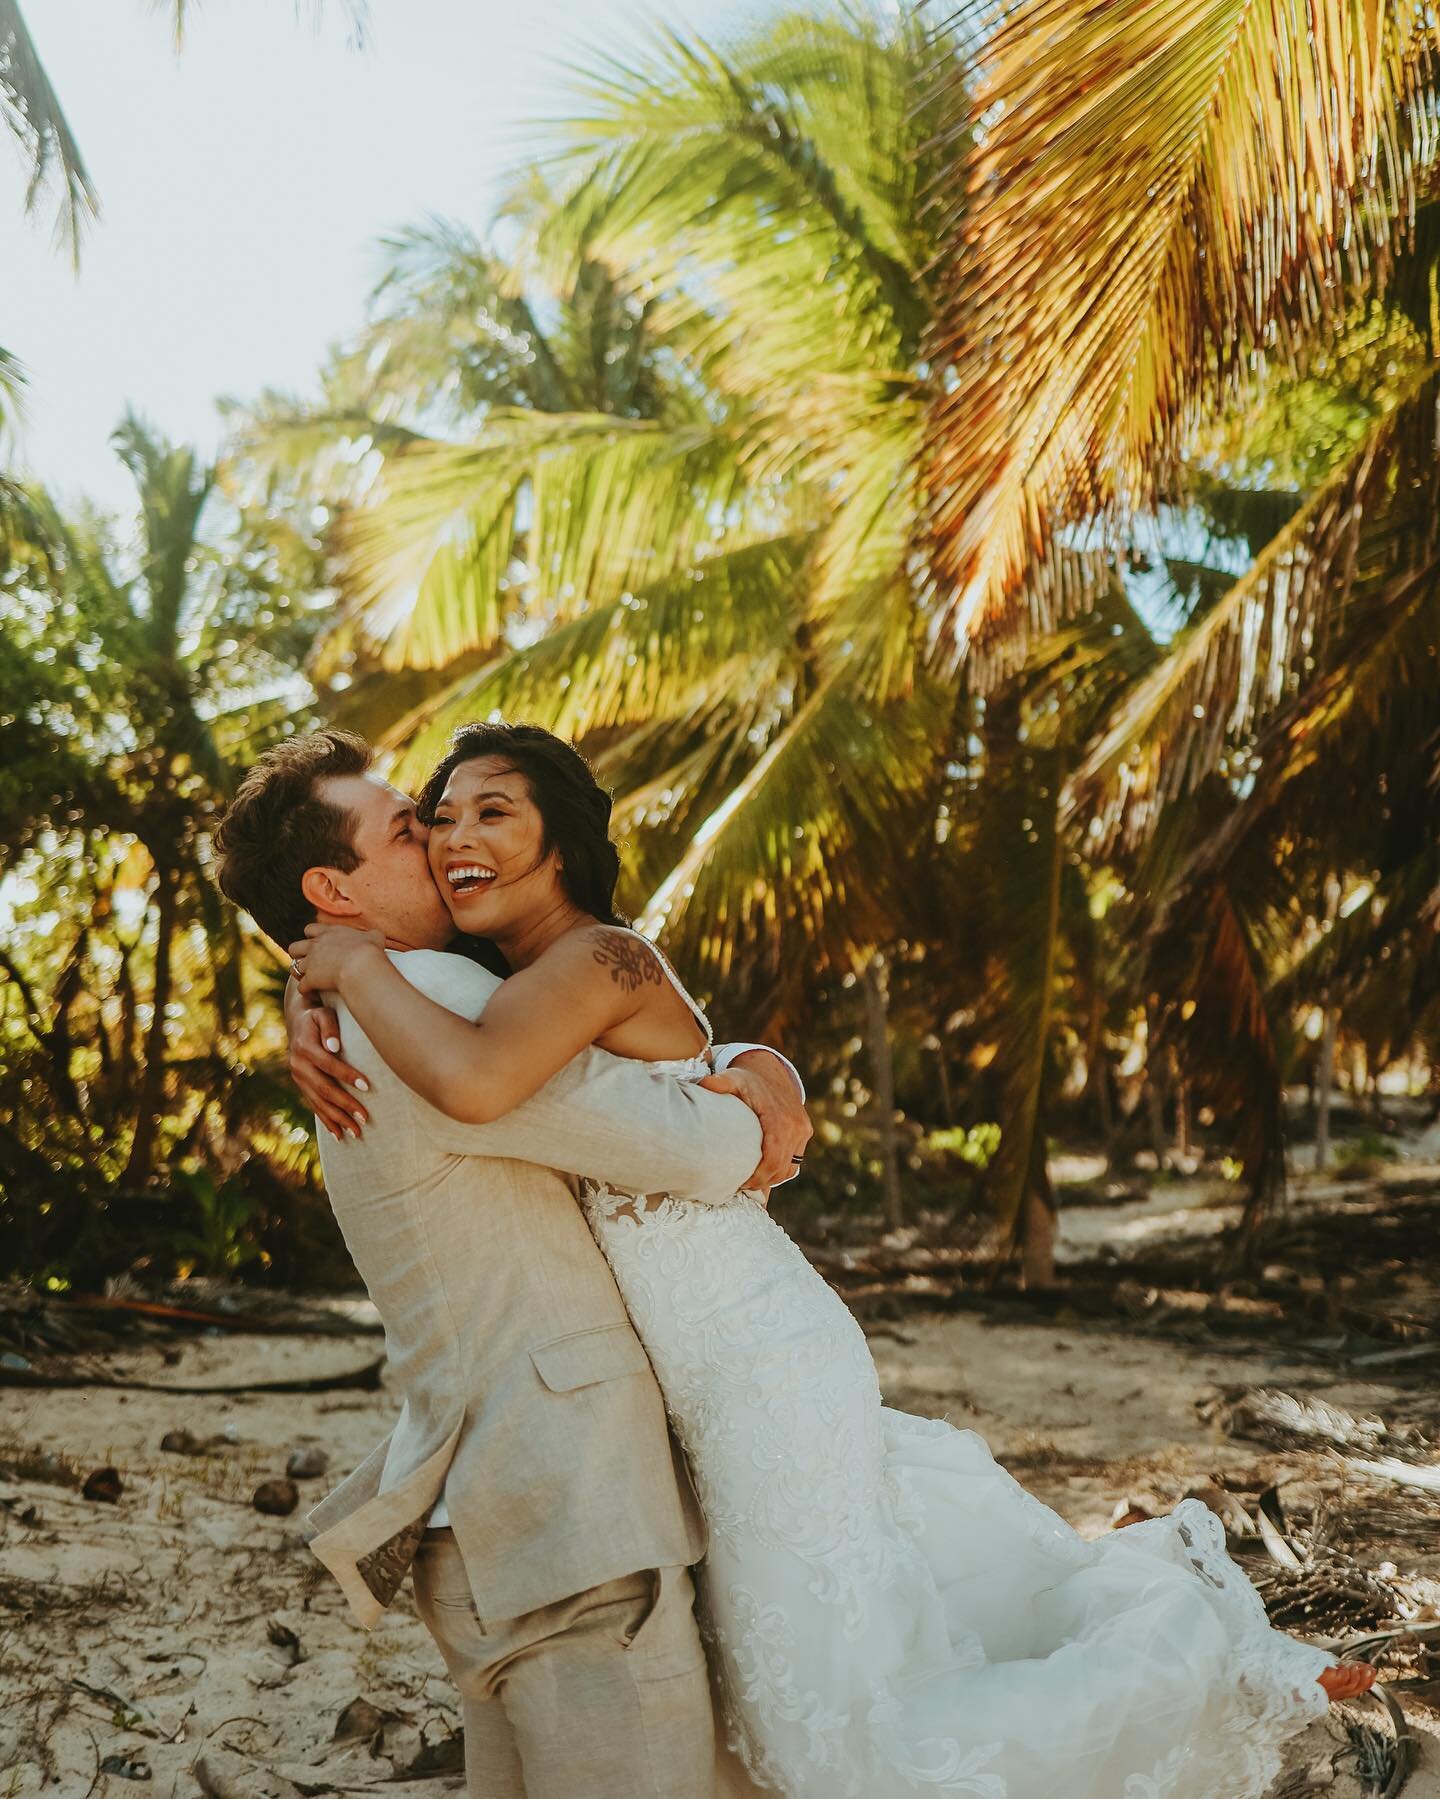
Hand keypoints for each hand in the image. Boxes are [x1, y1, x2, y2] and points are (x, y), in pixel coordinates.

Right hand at [286, 1002, 370, 1140]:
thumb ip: (330, 1027)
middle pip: (324, 1089)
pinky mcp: (301, 1086)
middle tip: (365, 1119)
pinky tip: (339, 1135)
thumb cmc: (318, 1016)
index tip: (367, 1086)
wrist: (298, 1022)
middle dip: (345, 1105)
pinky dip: (326, 1121)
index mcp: (304, 1048)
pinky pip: (314, 1106)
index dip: (347, 1075)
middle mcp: (298, 1066)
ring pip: (319, 1103)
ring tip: (356, 1133)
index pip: (328, 1064)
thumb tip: (334, 1046)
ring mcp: (298, 1078)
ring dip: (338, 1119)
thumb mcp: (323, 1014)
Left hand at [287, 921, 385, 997]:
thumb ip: (371, 934)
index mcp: (329, 933)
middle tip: (309, 962)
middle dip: (298, 954)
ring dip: (300, 974)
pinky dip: (306, 991)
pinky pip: (302, 987)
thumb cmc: (369, 951)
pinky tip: (314, 994)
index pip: (310, 929)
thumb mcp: (374, 937)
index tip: (318, 943)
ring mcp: (311, 963)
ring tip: (308, 979)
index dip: (312, 937)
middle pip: (294, 947)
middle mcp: (316, 946)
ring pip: (293, 967)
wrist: (360, 966)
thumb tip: (376, 936)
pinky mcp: (310, 979)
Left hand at [700, 1054, 811, 1189]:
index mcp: (779, 1119)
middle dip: (763, 1183)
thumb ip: (718, 1084)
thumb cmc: (747, 1079)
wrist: (770, 1069)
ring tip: (751, 1183)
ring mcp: (803, 1130)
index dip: (759, 1178)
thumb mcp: (732, 1079)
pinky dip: (782, 1169)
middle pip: (781, 1169)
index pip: (773, 1160)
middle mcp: (796, 1127)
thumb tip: (702, 1085)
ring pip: (790, 1168)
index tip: (741, 1184)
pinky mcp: (805, 1131)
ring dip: (773, 1179)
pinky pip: (796, 1160)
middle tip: (741, 1187)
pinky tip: (764, 1174)